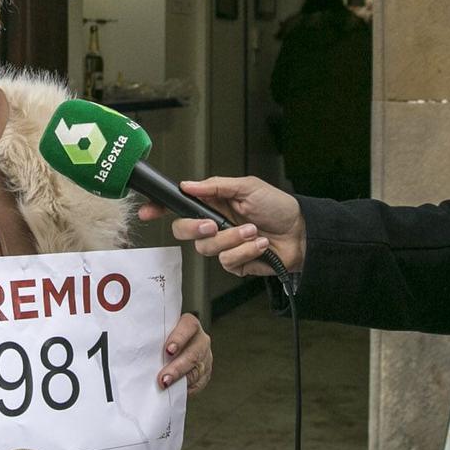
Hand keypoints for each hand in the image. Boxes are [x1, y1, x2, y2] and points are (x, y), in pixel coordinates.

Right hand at [136, 176, 305, 275]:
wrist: (301, 233)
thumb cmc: (277, 207)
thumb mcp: (248, 187)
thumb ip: (216, 186)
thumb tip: (188, 185)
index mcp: (213, 204)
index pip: (180, 207)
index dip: (160, 209)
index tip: (148, 212)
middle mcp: (214, 225)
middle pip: (183, 231)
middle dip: (195, 229)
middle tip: (213, 224)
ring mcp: (223, 246)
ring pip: (206, 249)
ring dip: (232, 239)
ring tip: (252, 231)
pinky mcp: (235, 264)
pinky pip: (227, 262)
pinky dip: (245, 251)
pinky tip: (259, 244)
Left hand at [158, 313, 213, 394]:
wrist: (172, 349)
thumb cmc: (160, 339)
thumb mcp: (158, 332)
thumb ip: (152, 336)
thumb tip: (130, 345)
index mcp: (189, 325)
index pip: (188, 327)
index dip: (179, 338)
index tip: (168, 350)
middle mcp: (200, 340)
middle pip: (193, 353)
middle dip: (177, 367)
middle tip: (163, 378)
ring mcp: (204, 357)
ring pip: (196, 370)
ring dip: (180, 380)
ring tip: (165, 386)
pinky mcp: (204, 373)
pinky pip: (198, 383)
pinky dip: (186, 388)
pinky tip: (174, 390)